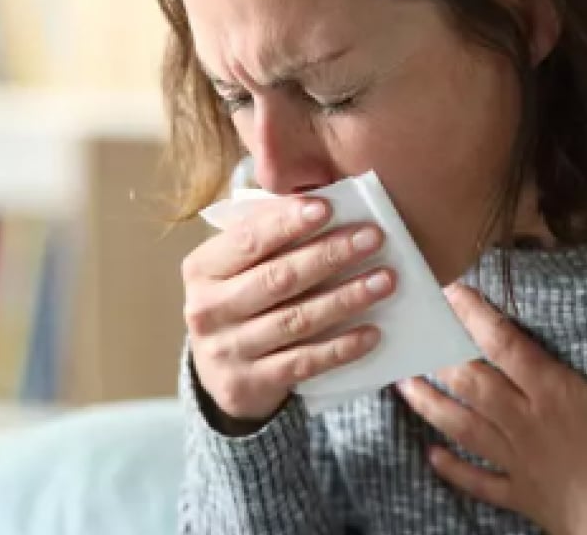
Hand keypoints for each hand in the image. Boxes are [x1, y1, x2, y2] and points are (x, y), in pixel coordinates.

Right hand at [183, 196, 394, 426]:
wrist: (219, 372)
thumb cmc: (240, 299)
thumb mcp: (238, 266)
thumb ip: (267, 235)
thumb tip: (318, 202)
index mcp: (203, 269)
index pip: (248, 240)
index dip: (287, 223)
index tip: (328, 207)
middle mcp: (207, 309)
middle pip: (278, 278)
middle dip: (329, 255)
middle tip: (372, 238)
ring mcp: (226, 350)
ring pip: (296, 320)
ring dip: (346, 298)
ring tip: (384, 280)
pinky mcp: (249, 384)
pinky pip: (303, 362)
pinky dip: (341, 347)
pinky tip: (371, 332)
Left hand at [397, 279, 586, 534]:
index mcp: (555, 396)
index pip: (506, 346)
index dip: (476, 316)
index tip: (451, 291)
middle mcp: (526, 423)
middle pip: (472, 383)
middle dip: (441, 355)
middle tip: (414, 332)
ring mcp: (518, 461)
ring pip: (463, 427)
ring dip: (431, 404)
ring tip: (403, 384)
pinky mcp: (520, 494)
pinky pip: (478, 481)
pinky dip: (453, 468)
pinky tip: (432, 455)